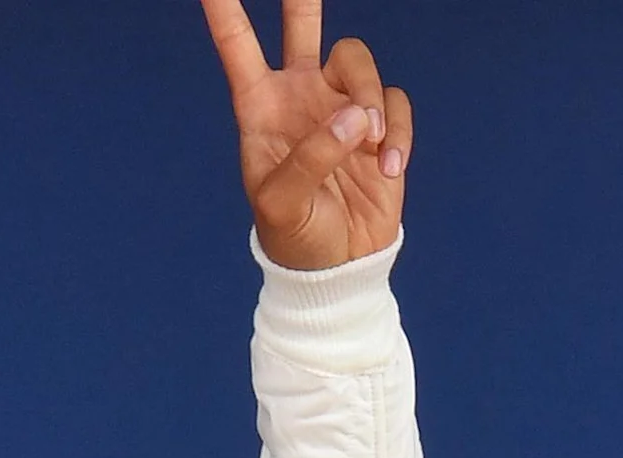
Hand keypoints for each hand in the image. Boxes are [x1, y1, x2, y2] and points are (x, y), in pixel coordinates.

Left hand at [200, 0, 411, 271]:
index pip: (239, 50)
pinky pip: (394, 103)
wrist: (337, 265)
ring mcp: (340, 106)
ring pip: (360, 63)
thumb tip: (353, 119)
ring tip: (368, 147)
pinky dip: (396, 133)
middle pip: (303, 28)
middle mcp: (299, 97)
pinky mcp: (378, 124)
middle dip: (303, 0)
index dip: (226, 14)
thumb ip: (310, 160)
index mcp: (259, 110)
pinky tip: (388, 169)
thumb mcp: (283, 205)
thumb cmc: (294, 236)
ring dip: (370, 99)